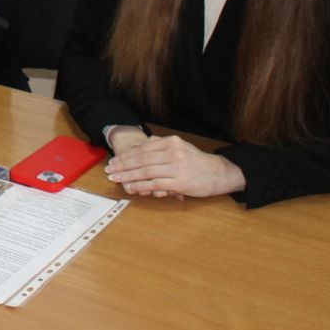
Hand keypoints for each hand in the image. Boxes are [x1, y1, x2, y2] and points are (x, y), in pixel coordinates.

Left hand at [104, 134, 245, 199]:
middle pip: (141, 159)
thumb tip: (138, 147)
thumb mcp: (179, 147)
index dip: (126, 155)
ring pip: (146, 171)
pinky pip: (155, 184)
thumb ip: (160, 146)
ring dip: (128, 176)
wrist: (219, 173)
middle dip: (123, 165)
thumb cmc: (197, 161)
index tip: (114, 160)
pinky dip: (141, 185)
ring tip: (116, 179)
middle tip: (110, 170)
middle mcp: (173, 152)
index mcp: (171, 142)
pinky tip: (131, 187)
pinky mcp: (180, 182)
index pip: (143, 149)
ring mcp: (176, 167)